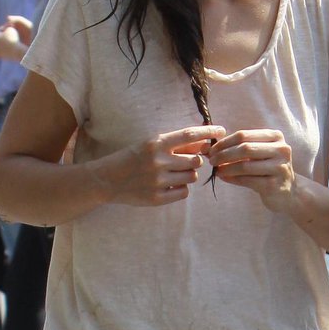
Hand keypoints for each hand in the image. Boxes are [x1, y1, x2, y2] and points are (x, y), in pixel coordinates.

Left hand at [0, 16, 31, 62]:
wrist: (19, 52)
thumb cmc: (14, 39)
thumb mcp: (10, 29)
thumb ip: (4, 28)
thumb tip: (2, 31)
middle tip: (5, 35)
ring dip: (3, 43)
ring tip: (10, 42)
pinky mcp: (2, 57)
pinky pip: (3, 51)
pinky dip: (7, 49)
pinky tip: (11, 48)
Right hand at [98, 126, 223, 206]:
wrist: (107, 179)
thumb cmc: (132, 158)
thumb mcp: (150, 145)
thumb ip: (175, 145)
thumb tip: (203, 143)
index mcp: (156, 143)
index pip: (190, 135)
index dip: (209, 132)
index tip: (222, 131)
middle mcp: (158, 161)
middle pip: (196, 160)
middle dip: (195, 161)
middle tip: (185, 162)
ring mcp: (158, 181)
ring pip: (191, 177)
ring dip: (188, 175)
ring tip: (174, 174)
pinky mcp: (157, 198)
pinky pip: (183, 193)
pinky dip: (181, 189)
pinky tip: (168, 185)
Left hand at [207, 130, 294, 205]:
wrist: (289, 192)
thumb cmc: (268, 169)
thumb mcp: (260, 152)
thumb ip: (242, 146)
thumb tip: (212, 146)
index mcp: (276, 137)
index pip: (243, 135)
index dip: (225, 142)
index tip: (212, 149)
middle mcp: (281, 150)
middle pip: (244, 148)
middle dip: (224, 154)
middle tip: (212, 160)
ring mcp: (279, 168)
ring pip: (245, 165)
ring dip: (226, 168)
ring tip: (217, 170)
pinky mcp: (274, 185)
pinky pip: (247, 180)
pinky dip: (233, 179)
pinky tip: (224, 178)